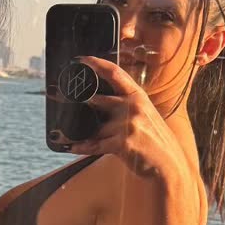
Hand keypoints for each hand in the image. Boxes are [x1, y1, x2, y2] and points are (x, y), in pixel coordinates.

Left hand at [71, 57, 183, 179]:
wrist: (170, 165)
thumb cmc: (154, 141)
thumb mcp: (145, 116)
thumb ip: (124, 106)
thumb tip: (94, 102)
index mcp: (138, 96)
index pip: (115, 73)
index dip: (96, 64)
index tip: (81, 59)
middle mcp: (132, 106)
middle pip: (96, 99)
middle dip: (74, 99)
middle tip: (55, 95)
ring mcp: (128, 124)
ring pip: (94, 127)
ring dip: (77, 132)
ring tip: (62, 134)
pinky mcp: (122, 143)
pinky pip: (95, 145)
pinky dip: (82, 147)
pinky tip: (72, 147)